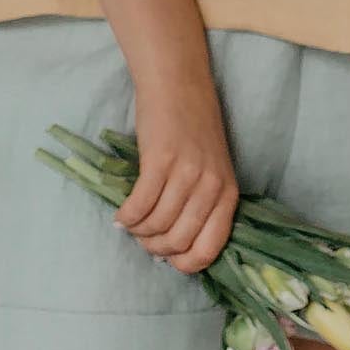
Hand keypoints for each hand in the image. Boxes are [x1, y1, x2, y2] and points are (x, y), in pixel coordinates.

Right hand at [115, 63, 239, 274]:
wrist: (179, 85)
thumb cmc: (193, 129)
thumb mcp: (212, 170)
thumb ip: (203, 204)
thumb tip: (175, 245)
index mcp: (228, 195)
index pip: (209, 249)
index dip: (184, 263)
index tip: (167, 257)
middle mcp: (211, 187)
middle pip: (178, 241)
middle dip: (155, 248)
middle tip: (143, 239)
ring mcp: (187, 174)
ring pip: (158, 225)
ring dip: (139, 232)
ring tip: (131, 224)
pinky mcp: (160, 161)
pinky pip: (140, 205)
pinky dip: (127, 216)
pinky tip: (122, 214)